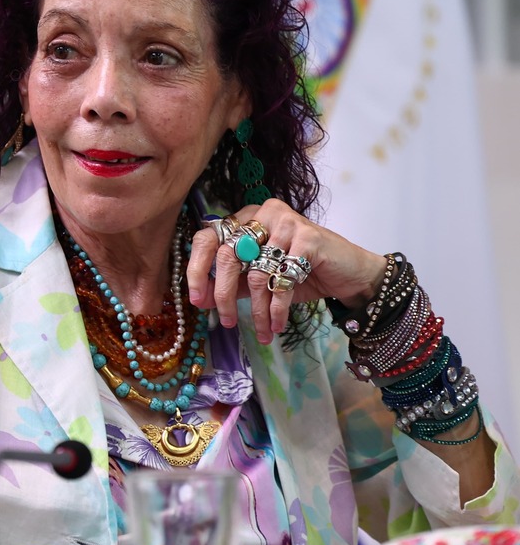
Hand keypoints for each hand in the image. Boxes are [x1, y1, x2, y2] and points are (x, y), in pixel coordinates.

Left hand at [186, 198, 387, 343]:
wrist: (348, 273)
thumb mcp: (261, 279)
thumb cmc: (301, 273)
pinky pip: (282, 280)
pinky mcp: (308, 237)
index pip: (208, 237)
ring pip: (256, 273)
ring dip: (257, 310)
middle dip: (224, 294)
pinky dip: (277, 308)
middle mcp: (262, 214)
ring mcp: (286, 222)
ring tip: (262, 330)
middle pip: (228, 255)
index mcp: (246, 218)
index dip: (196, 268)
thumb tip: (201, 299)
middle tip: (227, 321)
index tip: (196, 299)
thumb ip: (232, 283)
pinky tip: (277, 325)